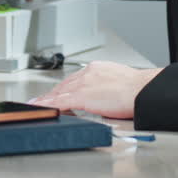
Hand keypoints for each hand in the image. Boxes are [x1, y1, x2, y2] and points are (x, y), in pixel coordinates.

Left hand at [28, 61, 163, 118]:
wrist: (143, 90)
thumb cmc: (138, 89)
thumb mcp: (119, 82)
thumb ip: (107, 86)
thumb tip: (106, 95)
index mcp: (97, 69)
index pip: (74, 79)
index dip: (63, 88)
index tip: (56, 93)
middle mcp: (87, 74)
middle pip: (63, 85)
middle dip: (51, 94)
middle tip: (39, 100)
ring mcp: (83, 85)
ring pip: (58, 93)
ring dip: (45, 100)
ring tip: (34, 105)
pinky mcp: (82, 97)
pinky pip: (60, 102)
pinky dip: (48, 105)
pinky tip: (41, 108)